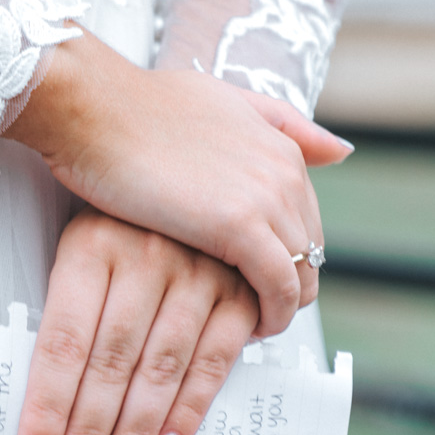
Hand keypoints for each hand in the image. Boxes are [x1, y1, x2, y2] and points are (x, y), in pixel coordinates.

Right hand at [4, 29, 350, 337]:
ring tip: (247, 328)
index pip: (305, 219)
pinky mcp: (239, 226)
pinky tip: (245, 332)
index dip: (285, 256)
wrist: (93, 109)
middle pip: (309, 250)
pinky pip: (277, 288)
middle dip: (286, 286)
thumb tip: (340, 150)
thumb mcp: (222, 102)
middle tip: (251, 313)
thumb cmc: (135, 109)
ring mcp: (265, 198)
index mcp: (280, 147)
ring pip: (300, 273)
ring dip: (279, 308)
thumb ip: (281, 123)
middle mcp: (284, 172)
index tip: (255, 280)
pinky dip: (269, 316)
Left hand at [14, 209, 258, 434]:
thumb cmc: (112, 206)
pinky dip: (190, 411)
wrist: (170, 137)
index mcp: (90, 244)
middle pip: (108, 367)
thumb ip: (63, 311)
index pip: (62, 345)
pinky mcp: (239, 286)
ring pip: (159, 371)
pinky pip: (213, 360)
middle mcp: (145, 255)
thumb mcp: (74, 236)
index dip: (47, 409)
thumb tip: (39, 390)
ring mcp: (198, 269)